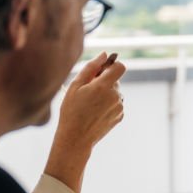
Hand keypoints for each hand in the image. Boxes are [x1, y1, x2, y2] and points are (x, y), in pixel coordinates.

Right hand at [45, 53, 126, 192]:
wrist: (76, 138)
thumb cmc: (72, 111)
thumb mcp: (76, 86)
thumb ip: (91, 67)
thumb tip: (105, 54)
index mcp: (104, 86)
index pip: (120, 67)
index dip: (112, 66)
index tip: (102, 71)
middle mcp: (115, 96)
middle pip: (116, 80)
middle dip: (104, 82)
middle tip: (88, 92)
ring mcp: (119, 107)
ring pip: (116, 92)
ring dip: (106, 94)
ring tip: (90, 105)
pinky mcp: (120, 116)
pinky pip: (116, 104)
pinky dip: (108, 104)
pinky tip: (95, 112)